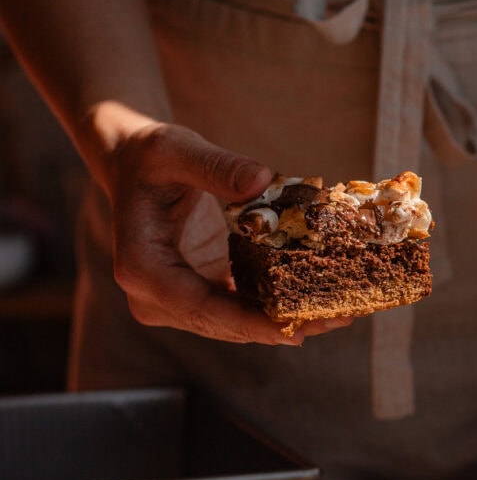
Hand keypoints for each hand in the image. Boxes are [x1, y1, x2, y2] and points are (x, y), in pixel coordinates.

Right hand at [103, 120, 351, 344]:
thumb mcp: (178, 150)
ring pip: (235, 323)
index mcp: (143, 269)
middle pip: (224, 324)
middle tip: (337, 320)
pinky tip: (317, 300)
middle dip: (280, 327)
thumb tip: (262, 180)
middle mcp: (155, 296)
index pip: (200, 309)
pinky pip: (239, 307)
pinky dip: (274, 306)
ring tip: (339, 315)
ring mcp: (177, 300)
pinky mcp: (198, 293)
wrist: (134, 164)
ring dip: (285, 321)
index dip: (250, 323)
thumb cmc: (150, 156)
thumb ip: (218, 167)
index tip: (294, 330)